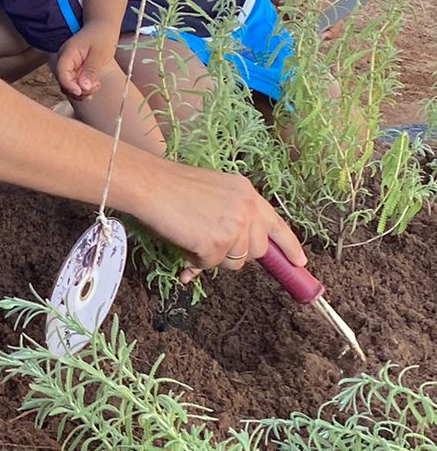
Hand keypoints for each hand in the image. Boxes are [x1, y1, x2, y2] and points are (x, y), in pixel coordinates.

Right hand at [55, 20, 118, 98]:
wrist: (103, 26)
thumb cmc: (102, 35)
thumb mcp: (100, 54)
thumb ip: (90, 70)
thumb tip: (83, 87)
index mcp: (67, 53)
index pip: (61, 73)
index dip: (69, 86)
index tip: (81, 92)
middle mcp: (65, 60)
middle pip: (64, 82)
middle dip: (78, 90)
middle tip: (95, 88)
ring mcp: (69, 65)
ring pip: (69, 85)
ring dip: (81, 90)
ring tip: (97, 86)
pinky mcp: (75, 68)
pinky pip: (75, 82)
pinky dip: (83, 87)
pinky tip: (94, 86)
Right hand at [140, 160, 305, 280]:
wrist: (151, 185)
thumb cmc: (172, 186)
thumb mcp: (215, 192)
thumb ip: (232, 216)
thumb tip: (234, 252)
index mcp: (247, 193)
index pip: (276, 224)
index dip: (289, 246)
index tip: (299, 262)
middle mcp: (247, 208)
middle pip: (256, 250)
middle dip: (237, 253)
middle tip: (212, 243)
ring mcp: (234, 226)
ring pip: (235, 261)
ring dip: (213, 256)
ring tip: (193, 236)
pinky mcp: (217, 243)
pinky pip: (212, 265)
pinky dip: (196, 260)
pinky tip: (185, 241)